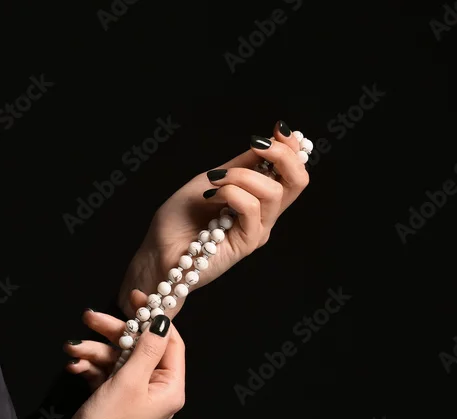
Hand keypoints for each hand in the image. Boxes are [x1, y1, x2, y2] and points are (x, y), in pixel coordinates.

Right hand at [52, 313, 184, 418]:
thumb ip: (147, 348)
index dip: (154, 319)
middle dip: (113, 333)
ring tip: (73, 347)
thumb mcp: (129, 380)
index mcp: (169, 388)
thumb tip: (162, 320)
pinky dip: (89, 366)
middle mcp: (155, 390)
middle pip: (139, 347)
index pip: (170, 343)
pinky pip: (104, 371)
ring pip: (117, 358)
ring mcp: (133, 394)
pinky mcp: (112, 397)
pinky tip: (74, 366)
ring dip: (94, 351)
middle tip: (91, 318)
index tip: (136, 300)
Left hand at [118, 120, 310, 318]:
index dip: (292, 147)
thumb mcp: (211, 180)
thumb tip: (265, 141)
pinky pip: (251, 208)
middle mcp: (264, 214)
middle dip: (283, 155)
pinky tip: (210, 197)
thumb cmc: (179, 219)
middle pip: (298, 182)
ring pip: (273, 192)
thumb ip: (240, 165)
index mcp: (258, 197)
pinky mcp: (247, 244)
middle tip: (257, 144)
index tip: (278, 129)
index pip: (291, 171)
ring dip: (240, 176)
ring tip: (214, 180)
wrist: (157, 251)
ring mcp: (257, 230)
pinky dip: (230, 193)